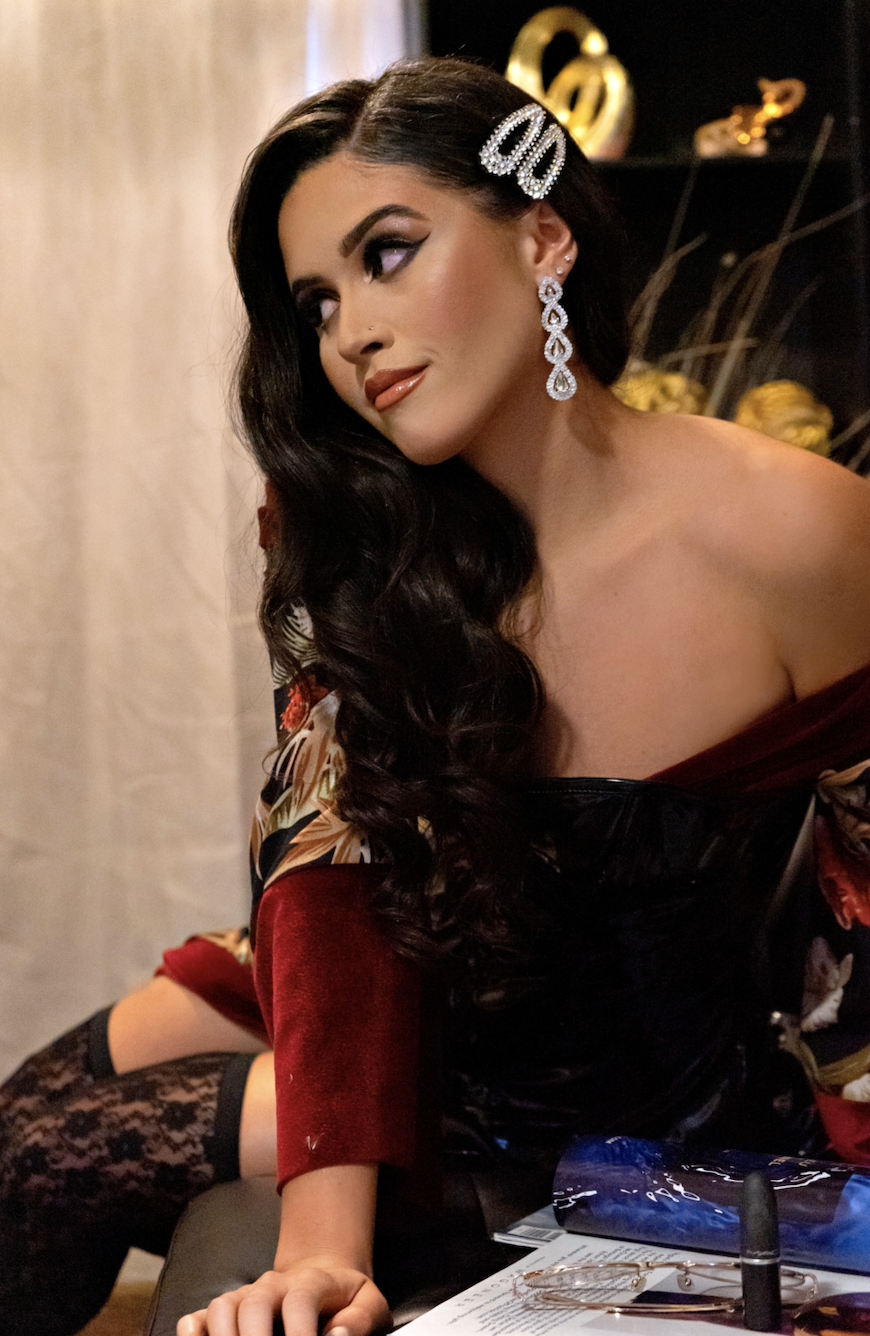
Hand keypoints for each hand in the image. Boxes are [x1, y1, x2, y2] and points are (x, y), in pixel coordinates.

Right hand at [176, 1256, 390, 1335]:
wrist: (323, 1277)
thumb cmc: (347, 1299)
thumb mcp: (369, 1304)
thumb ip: (359, 1320)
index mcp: (310, 1281)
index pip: (300, 1300)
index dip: (299, 1332)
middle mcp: (273, 1285)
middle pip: (253, 1303)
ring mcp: (246, 1296)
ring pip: (222, 1307)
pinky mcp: (227, 1311)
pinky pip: (200, 1316)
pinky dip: (192, 1332)